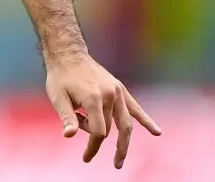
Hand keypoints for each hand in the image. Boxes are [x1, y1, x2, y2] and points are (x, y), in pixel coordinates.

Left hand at [45, 54, 160, 168]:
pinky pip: (135, 108)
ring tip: (119, 159)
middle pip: (109, 128)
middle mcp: (109, 95)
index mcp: (93, 98)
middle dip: (97, 140)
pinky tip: (157, 132)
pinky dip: (146, 121)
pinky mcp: (120, 89)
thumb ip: (66, 117)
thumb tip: (69, 135)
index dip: (93, 147)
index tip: (86, 158)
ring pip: (124, 123)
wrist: (69, 54)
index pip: (98, 131)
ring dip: (124, 143)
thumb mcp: (58, 97)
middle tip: (91, 157)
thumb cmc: (60, 77)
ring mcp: (117, 91)